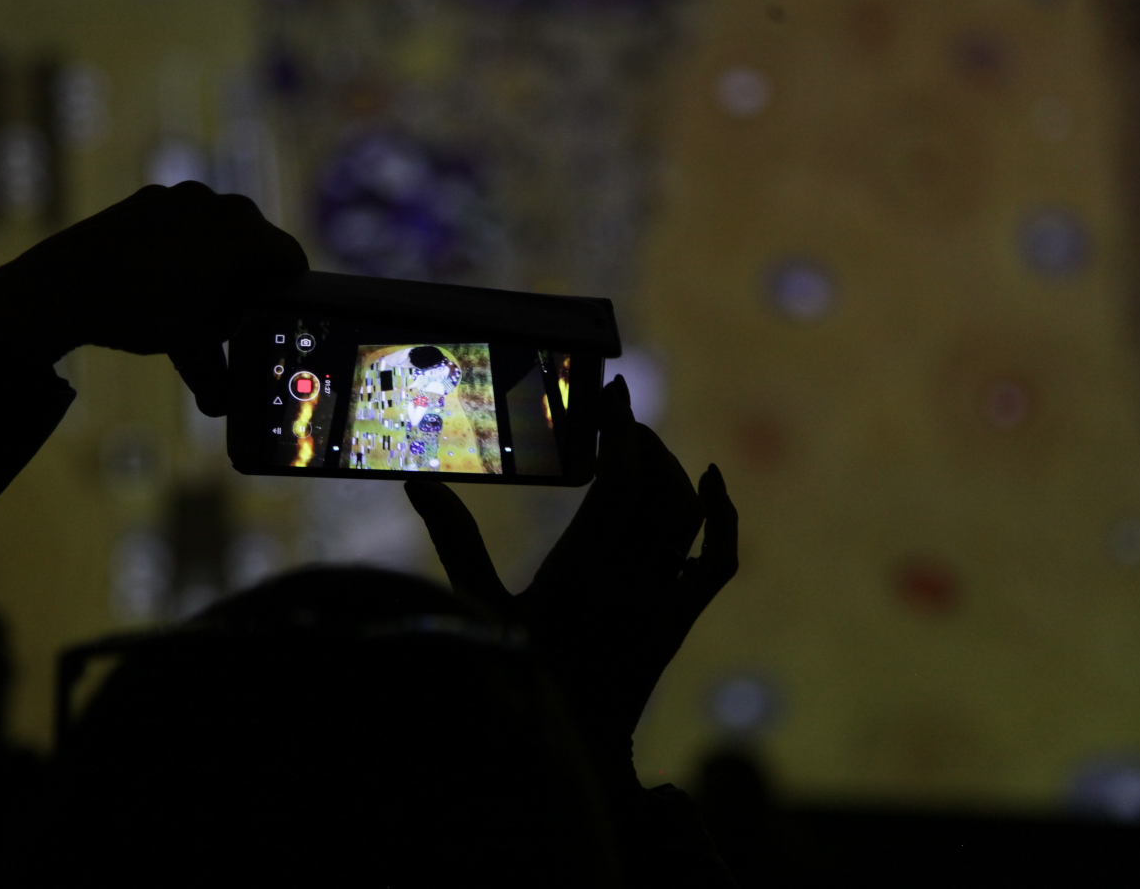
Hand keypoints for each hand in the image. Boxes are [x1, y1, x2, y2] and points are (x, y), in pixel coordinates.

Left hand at [0, 182, 307, 414]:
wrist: (62, 286)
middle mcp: (219, 203)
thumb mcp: (192, 346)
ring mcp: (181, 196)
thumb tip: (224, 404)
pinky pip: (185, 224)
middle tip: (232, 317)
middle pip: (256, 244)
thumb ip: (220, 375)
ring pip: (219, 232)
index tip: (271, 317)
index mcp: (243, 233)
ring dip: (217, 265)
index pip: (290, 259)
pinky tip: (160, 281)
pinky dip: (185, 250)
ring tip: (193, 301)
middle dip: (249, 281)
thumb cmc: (140, 313)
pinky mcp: (148, 198)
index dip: (287, 293)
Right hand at [405, 376, 737, 788]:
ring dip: (670, 469)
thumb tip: (415, 485)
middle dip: (641, 441)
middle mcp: (637, 574)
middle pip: (660, 482)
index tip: (608, 393)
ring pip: (689, 511)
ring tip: (637, 447)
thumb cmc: (514, 674)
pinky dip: (723, 519)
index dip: (620, 427)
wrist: (566, 746)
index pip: (621, 474)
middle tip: (611, 419)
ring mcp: (666, 596)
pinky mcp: (680, 618)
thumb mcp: (477, 606)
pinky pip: (718, 560)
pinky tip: (714, 487)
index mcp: (588, 562)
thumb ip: (453, 540)